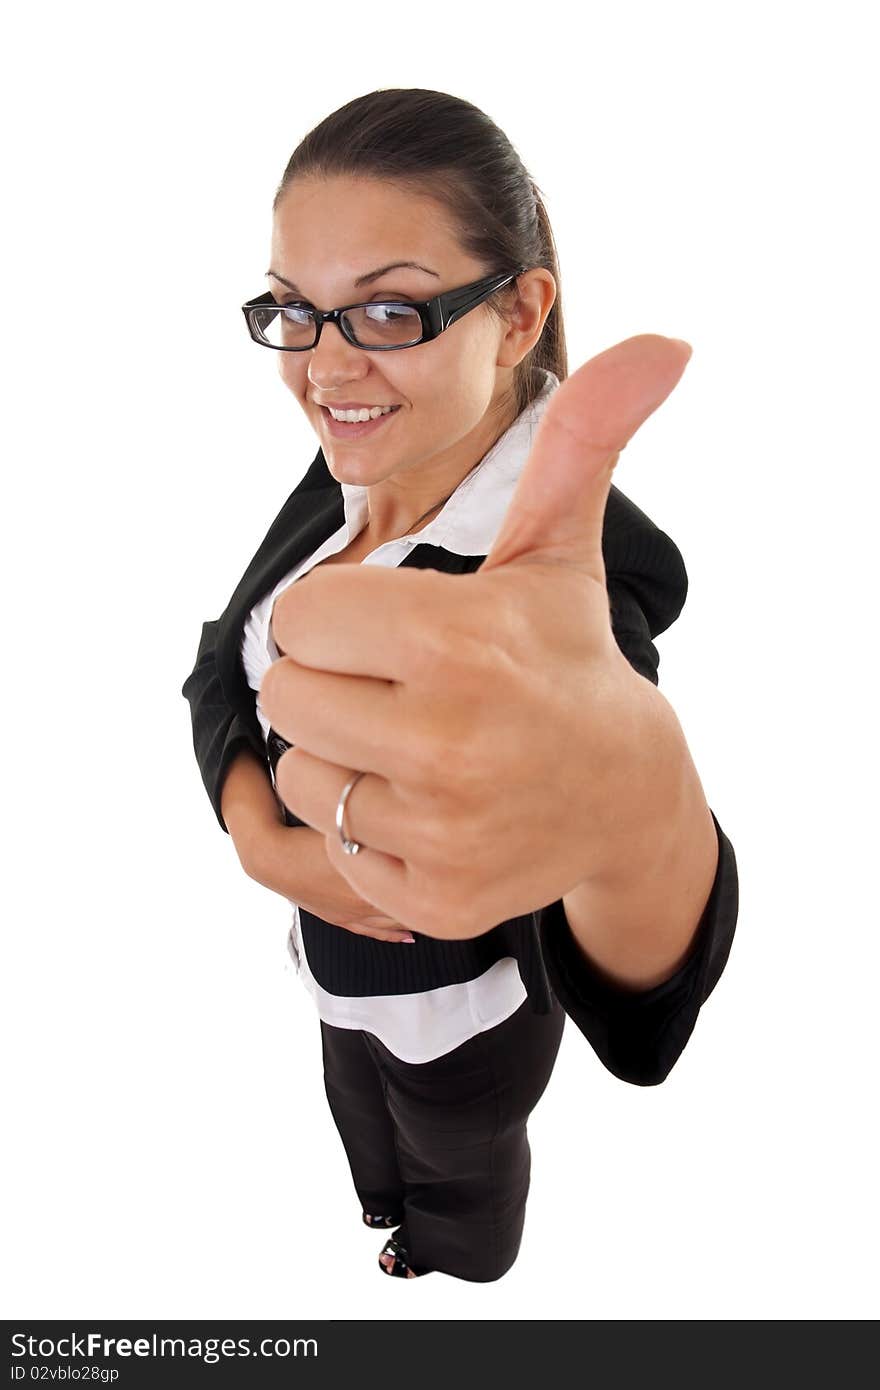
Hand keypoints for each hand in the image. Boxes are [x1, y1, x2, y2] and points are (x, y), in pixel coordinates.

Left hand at [260, 335, 692, 938]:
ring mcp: (441, 830)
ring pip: (303, 776)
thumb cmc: (566, 657)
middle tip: (400, 688)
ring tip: (415, 746)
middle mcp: (447, 741)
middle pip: (285, 696)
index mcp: (455, 640)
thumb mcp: (558, 550)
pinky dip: (370, 827)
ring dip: (343, 756)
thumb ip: (580, 441)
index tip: (397, 629)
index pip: (298, 615)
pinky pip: (336, 848)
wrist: (623, 793)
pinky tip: (430, 805)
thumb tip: (664, 343)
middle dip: (330, 683)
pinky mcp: (432, 896)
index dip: (340, 616)